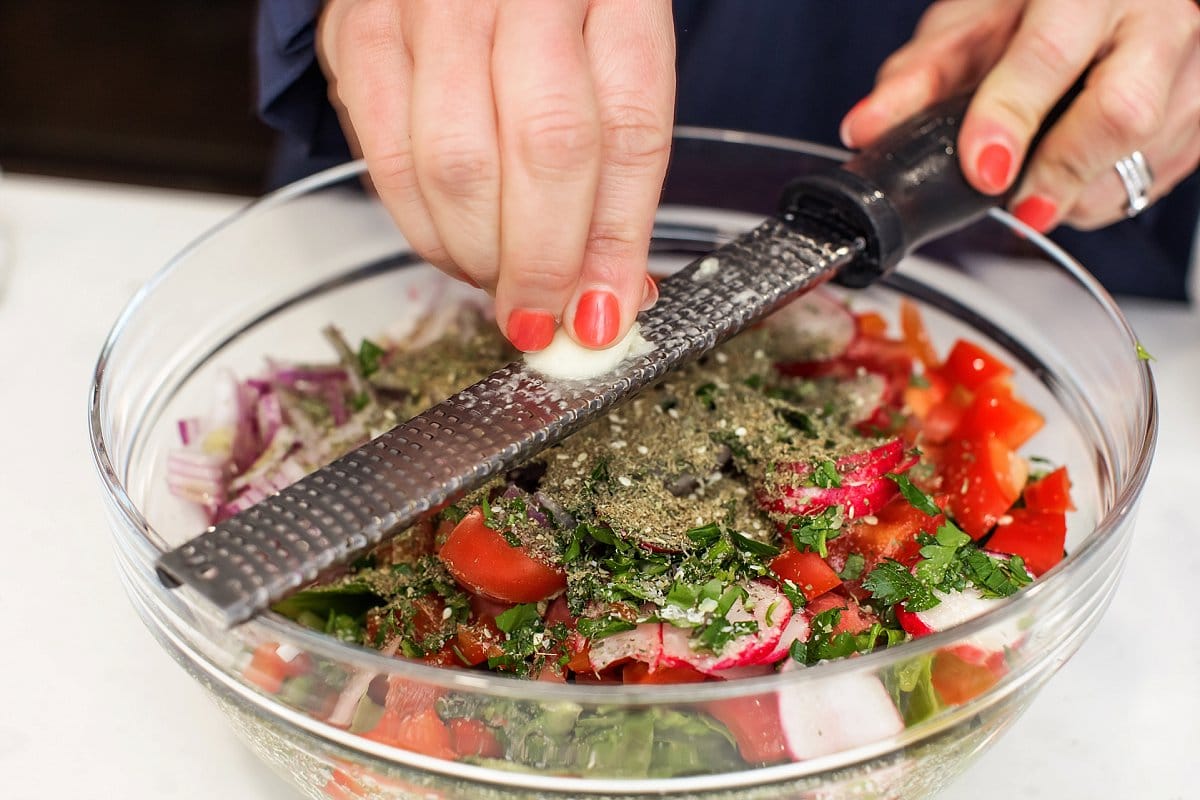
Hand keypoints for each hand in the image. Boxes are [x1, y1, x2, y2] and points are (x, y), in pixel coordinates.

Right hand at [317, 0, 674, 350]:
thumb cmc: (550, 5)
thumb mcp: (610, 66)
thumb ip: (617, 174)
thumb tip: (607, 298)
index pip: (628, 130)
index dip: (614, 241)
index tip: (603, 316)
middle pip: (546, 149)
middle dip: (543, 263)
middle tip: (541, 318)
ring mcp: (432, 3)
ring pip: (456, 167)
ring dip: (480, 255)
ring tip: (499, 279)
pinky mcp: (361, 30)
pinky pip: (386, 161)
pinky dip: (422, 227)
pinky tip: (452, 241)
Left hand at [840, 0, 1199, 231]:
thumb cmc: (1038, 9)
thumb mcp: (972, 26)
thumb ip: (920, 77)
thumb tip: (866, 129)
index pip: (1050, 55)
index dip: (1011, 119)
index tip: (984, 170)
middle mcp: (1154, 21)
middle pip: (1119, 113)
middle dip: (1058, 173)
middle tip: (1015, 204)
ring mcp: (1191, 68)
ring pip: (1143, 155)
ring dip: (1078, 191)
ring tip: (1036, 184)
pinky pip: (1156, 179)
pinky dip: (1103, 194)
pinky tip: (1075, 176)